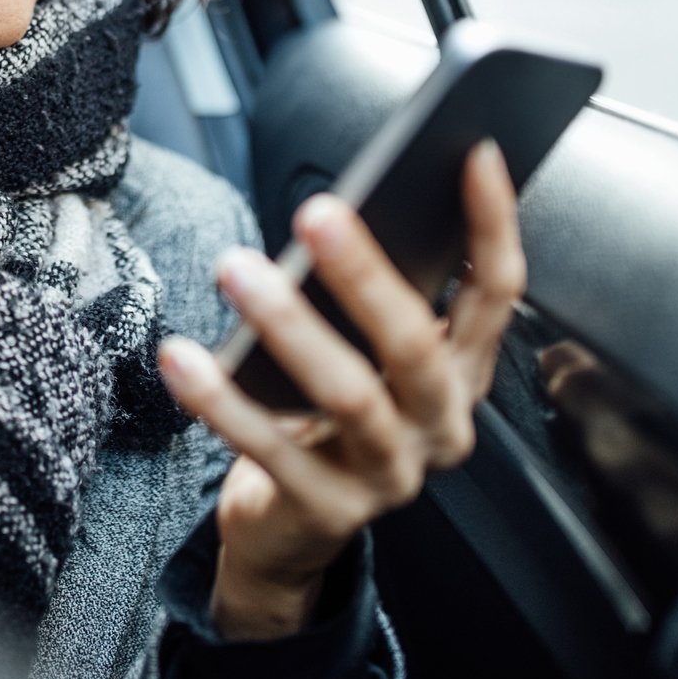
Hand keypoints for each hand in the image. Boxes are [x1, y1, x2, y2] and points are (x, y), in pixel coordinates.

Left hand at [157, 140, 524, 639]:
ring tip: (236, 270)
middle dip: (366, 274)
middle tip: (318, 213)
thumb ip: (374, 294)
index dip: (491, 225)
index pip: (496, 294)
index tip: (473, 152)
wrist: (292, 525)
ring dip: (288, 325)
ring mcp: (390, 475)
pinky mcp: (328, 510)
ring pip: (347, 395)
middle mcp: (439, 425)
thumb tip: (343, 208)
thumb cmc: (328, 410)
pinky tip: (181, 356)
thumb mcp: (368, 352)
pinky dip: (220, 400)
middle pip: (415, 346)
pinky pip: (269, 448)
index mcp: (462, 373)